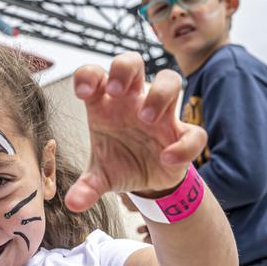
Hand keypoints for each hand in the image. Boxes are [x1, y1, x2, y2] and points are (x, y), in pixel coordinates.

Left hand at [65, 53, 207, 211]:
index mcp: (106, 104)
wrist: (146, 182)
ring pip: (170, 80)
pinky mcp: (182, 133)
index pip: (95, 74)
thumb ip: (86, 187)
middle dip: (124, 69)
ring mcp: (161, 113)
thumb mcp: (99, 177)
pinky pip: (193, 131)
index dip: (88, 75)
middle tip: (116, 91)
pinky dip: (183, 145)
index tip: (83, 93)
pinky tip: (166, 159)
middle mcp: (133, 101)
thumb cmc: (119, 163)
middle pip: (132, 62)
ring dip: (158, 95)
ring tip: (146, 119)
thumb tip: (73, 204)